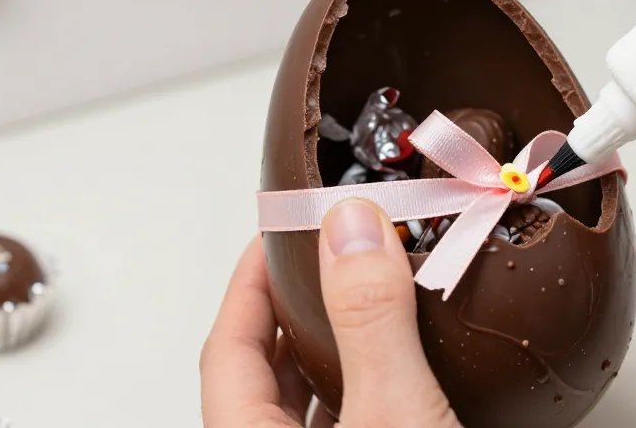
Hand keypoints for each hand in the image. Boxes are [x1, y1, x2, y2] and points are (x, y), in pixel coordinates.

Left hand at [200, 199, 460, 426]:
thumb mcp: (396, 412)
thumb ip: (370, 321)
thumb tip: (353, 228)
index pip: (226, 347)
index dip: (249, 280)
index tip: (280, 231)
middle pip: (265, 375)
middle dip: (297, 310)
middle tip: (335, 257)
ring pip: (309, 407)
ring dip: (336, 354)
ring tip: (375, 303)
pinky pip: (352, 424)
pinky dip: (370, 389)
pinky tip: (408, 373)